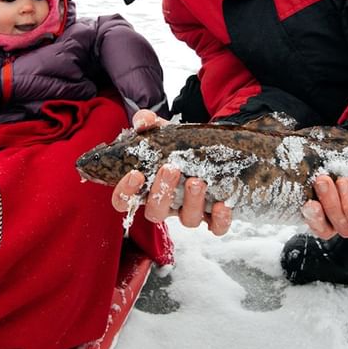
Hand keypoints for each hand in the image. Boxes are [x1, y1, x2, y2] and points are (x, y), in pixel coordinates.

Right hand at [108, 109, 232, 235]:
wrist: (210, 146)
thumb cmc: (178, 145)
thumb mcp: (163, 131)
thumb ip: (149, 123)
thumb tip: (143, 121)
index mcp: (147, 187)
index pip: (124, 201)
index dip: (126, 193)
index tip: (136, 174)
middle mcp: (167, 204)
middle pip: (156, 212)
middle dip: (162, 192)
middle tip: (171, 169)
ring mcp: (190, 211)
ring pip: (187, 220)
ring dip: (192, 202)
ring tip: (197, 180)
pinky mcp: (214, 216)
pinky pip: (216, 227)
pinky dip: (219, 220)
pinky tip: (223, 205)